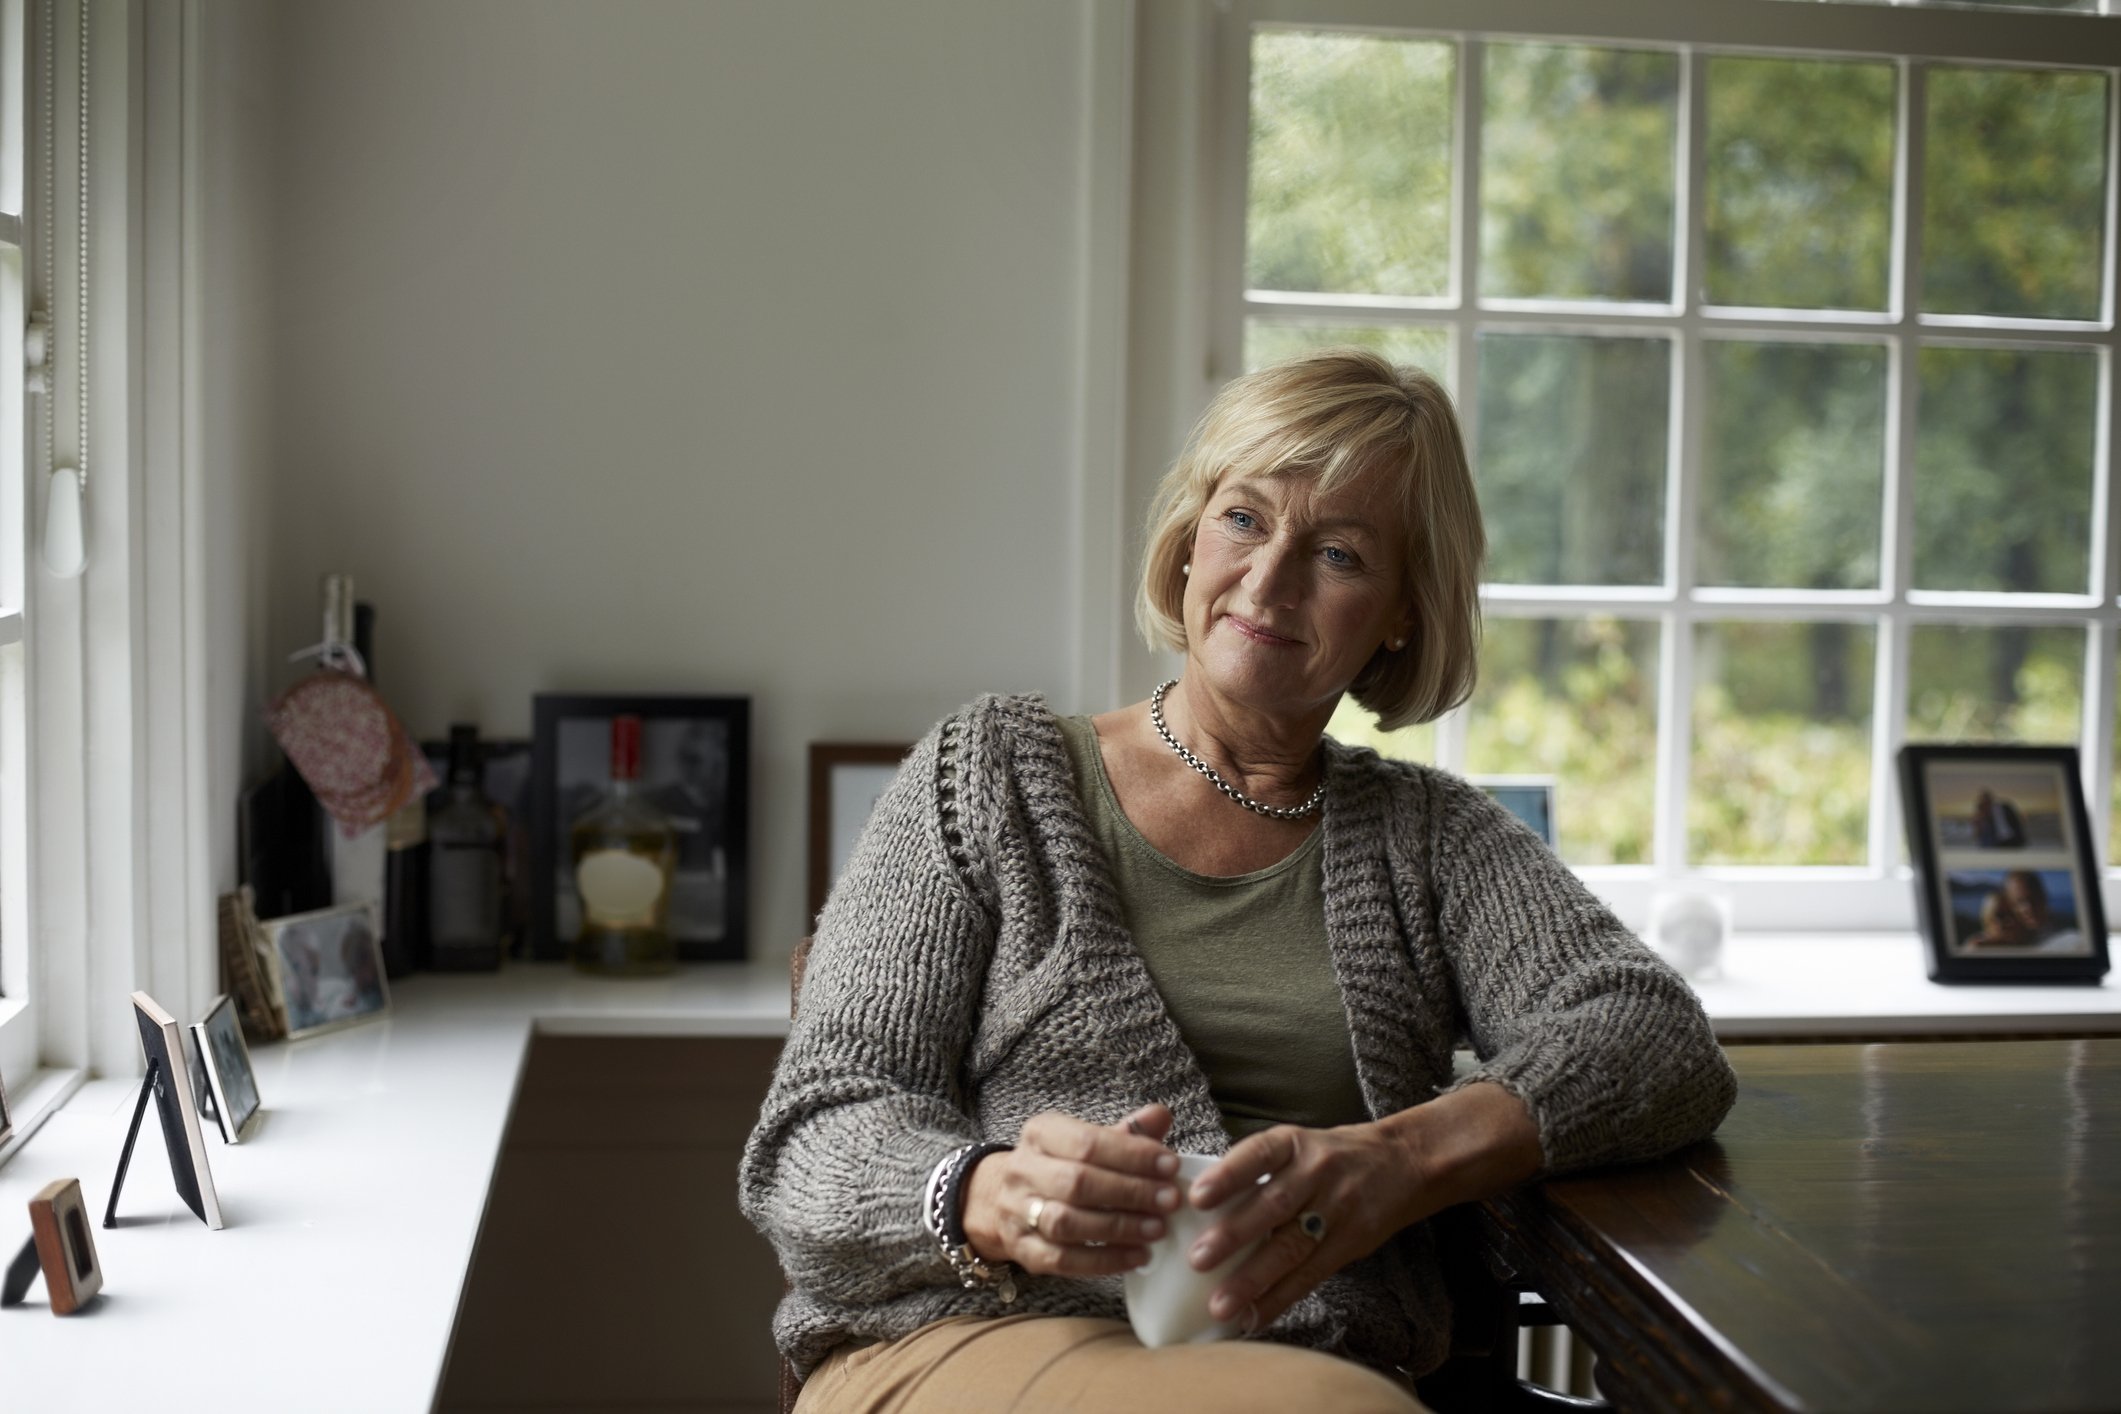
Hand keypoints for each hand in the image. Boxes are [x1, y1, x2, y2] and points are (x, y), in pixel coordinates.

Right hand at [961, 1103, 1182, 1277]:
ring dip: (1118, 1228)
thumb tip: (1161, 1115)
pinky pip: (1063, 1260)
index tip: (1170, 1166)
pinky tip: (1137, 1257)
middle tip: (1170, 1201)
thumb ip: (1126, 1132)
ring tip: (1157, 1230)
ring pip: (1067, 1223)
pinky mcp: (1022, 1250)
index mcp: (1041, 1134)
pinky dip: (1104, 1261)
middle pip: (1077, 1182)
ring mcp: (1017, 1212)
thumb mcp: (1085, 1140)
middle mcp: (1023, 1170)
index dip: (1132, 1155)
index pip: (1088, 1142)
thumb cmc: (1060, 1166)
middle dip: (1130, 1192)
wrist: (1000, 1198)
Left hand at [1183, 1122, 1424, 1333]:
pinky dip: (1280, 1298)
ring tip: (1221, 1305)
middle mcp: (1315, 1172)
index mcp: (1293, 1144)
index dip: (1228, 1175)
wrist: (1402, 1163)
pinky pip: (1312, 1274)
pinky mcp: (1351, 1242)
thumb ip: (1258, 1171)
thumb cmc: (1331, 1156)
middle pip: (1273, 1205)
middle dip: (1234, 1235)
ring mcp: (1336, 1208)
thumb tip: (1197, 1209)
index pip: (1258, 1154)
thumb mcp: (1297, 1145)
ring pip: (1292, 1247)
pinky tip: (1254, 1316)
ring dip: (1253, 1280)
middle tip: (1198, 1260)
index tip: (1197, 1197)